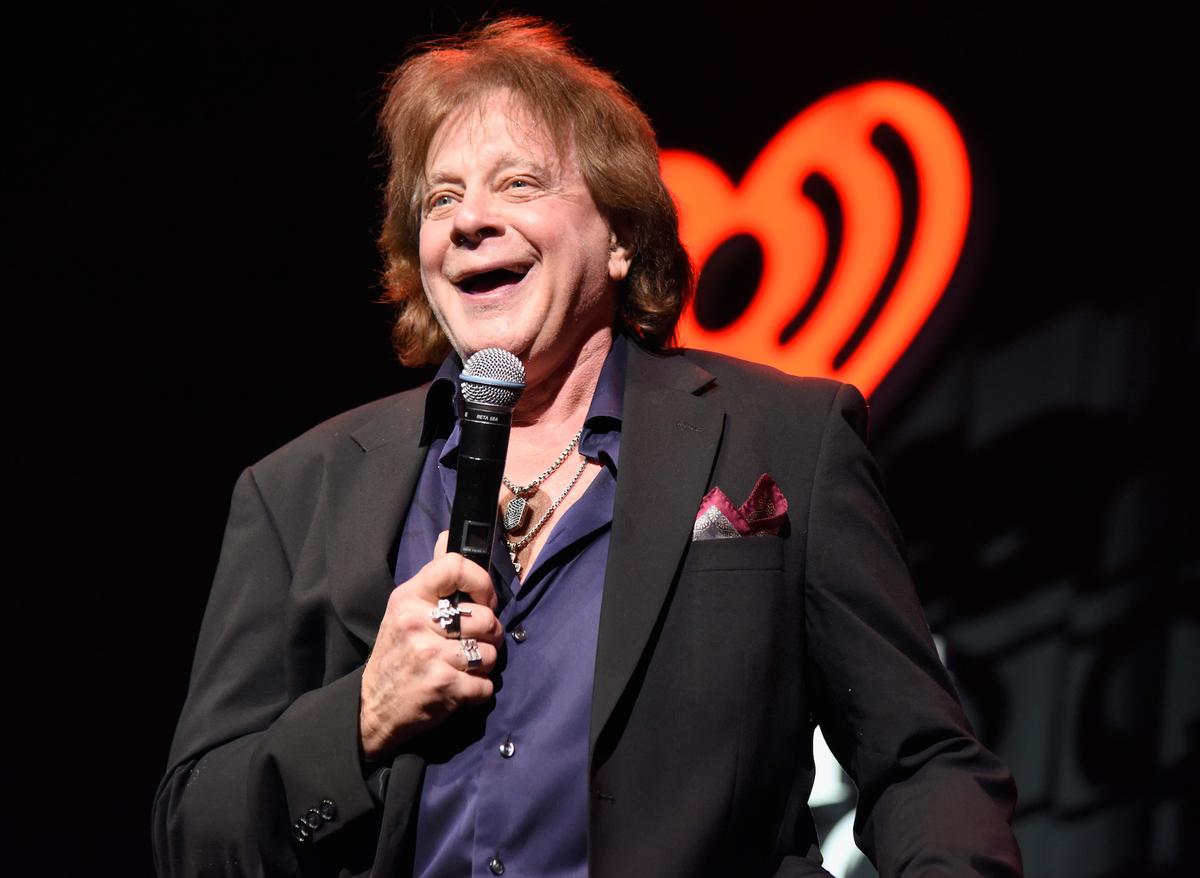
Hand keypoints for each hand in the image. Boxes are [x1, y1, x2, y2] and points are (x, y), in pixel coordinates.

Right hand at [359, 531, 502, 759]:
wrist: (371, 708)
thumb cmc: (396, 654)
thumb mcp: (404, 609)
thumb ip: (433, 578)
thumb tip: (449, 536)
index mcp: (408, 598)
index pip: (455, 565)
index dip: (482, 582)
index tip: (485, 599)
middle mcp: (417, 623)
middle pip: (486, 617)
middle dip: (490, 634)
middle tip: (474, 642)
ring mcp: (429, 656)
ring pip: (490, 653)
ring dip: (484, 664)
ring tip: (464, 667)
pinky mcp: (442, 687)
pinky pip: (486, 685)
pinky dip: (479, 691)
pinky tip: (460, 688)